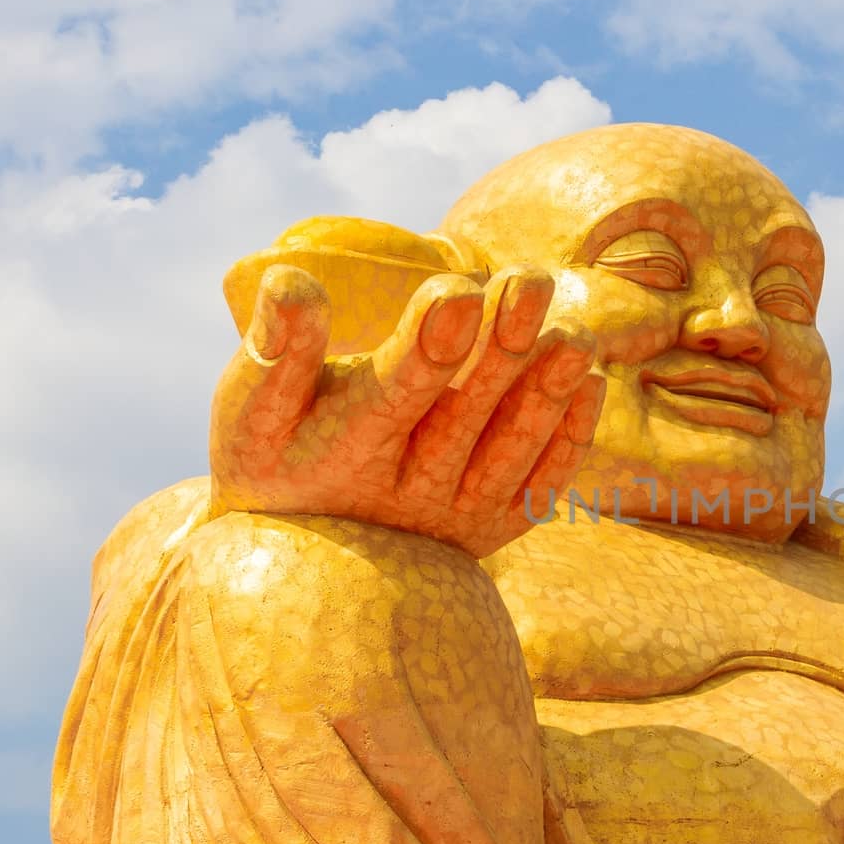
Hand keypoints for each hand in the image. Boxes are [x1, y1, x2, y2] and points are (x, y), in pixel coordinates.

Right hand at [210, 263, 603, 557]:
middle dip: (502, 345)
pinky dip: (568, 437)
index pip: (394, 393)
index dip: (428, 343)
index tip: (459, 288)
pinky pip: (541, 484)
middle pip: (465, 413)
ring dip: (548, 389)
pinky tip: (590, 382)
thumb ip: (277, 347)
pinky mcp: (496, 526)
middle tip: (530, 280)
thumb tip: (291, 280)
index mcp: (344, 451)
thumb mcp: (253, 409)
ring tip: (577, 332)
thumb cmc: (275, 460)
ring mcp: (458, 515)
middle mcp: (408, 492)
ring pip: (512, 448)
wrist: (309, 564)